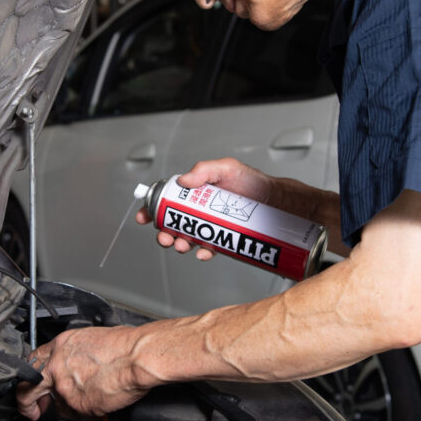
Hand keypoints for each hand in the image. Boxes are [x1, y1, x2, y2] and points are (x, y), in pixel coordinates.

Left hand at [15, 326, 149, 419]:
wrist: (137, 356)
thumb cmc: (124, 346)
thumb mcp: (90, 340)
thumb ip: (74, 355)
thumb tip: (74, 367)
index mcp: (61, 346)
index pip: (33, 362)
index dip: (32, 376)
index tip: (35, 386)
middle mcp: (57, 365)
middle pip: (27, 387)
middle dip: (27, 402)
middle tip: (34, 409)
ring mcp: (64, 387)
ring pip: (58, 405)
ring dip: (71, 407)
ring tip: (91, 401)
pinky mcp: (76, 405)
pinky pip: (77, 415)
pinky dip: (88, 414)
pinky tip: (100, 407)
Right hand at [135, 157, 275, 261]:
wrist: (276, 202)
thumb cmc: (253, 183)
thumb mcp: (227, 168)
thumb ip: (204, 169)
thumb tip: (183, 180)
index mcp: (197, 193)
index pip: (169, 200)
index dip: (153, 209)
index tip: (144, 216)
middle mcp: (201, 211)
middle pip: (173, 224)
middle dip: (163, 232)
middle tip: (164, 236)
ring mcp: (211, 226)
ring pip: (187, 238)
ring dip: (179, 244)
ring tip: (181, 244)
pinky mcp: (223, 241)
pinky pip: (208, 249)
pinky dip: (202, 253)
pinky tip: (202, 252)